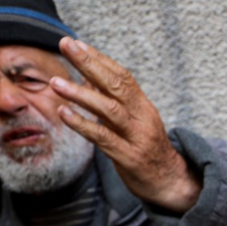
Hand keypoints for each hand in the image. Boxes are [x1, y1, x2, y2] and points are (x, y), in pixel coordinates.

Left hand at [51, 37, 200, 212]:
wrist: (171, 182)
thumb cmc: (146, 149)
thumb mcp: (134, 121)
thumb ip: (113, 102)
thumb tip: (87, 78)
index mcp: (143, 106)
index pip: (121, 75)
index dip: (98, 58)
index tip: (76, 43)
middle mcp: (142, 117)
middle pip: (116, 84)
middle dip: (89, 63)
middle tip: (66, 45)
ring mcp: (136, 137)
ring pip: (109, 109)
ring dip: (81, 94)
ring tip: (55, 82)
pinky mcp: (129, 157)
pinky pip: (103, 138)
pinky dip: (82, 125)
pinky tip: (64, 113)